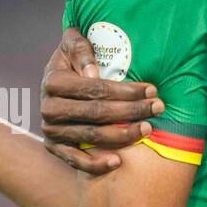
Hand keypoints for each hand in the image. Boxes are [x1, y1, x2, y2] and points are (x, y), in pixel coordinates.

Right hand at [40, 28, 164, 174]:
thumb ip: (80, 48)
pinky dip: (95, 164)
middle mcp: (49, 108)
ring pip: (90, 136)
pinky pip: (75, 160)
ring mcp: (51, 130)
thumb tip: (92, 74)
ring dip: (122, 135)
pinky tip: (117, 162)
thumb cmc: (72, 60)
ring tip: (146, 129)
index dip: (125, 91)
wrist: (54, 82)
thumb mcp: (72, 42)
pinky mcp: (54, 147)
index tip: (151, 89)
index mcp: (53, 81)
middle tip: (157, 108)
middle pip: (96, 113)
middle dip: (131, 111)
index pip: (95, 89)